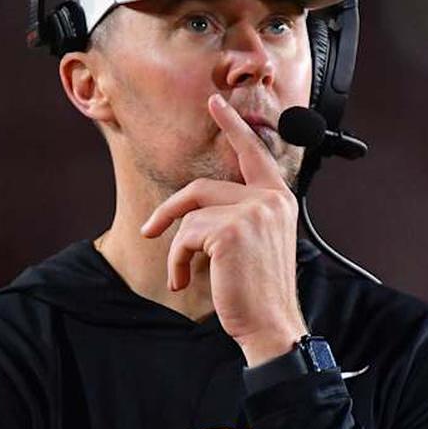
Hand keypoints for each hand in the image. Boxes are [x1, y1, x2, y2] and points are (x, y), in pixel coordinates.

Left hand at [140, 93, 307, 365]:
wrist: (271, 325)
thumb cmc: (260, 291)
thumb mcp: (257, 243)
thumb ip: (241, 215)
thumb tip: (196, 209)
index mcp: (278, 200)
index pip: (253, 153)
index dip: (232, 126)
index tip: (215, 103)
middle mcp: (269, 200)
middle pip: (202, 188)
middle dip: (170, 211)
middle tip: (149, 230)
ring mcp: (252, 212)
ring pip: (191, 215)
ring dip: (177, 249)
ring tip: (181, 274)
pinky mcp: (231, 230)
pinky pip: (186, 236)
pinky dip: (177, 260)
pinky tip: (185, 280)